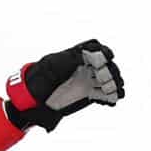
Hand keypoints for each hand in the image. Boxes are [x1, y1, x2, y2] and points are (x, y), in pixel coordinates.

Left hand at [5, 40, 124, 131]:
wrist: (34, 98)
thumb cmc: (41, 77)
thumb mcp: (53, 65)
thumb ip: (68, 59)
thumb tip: (82, 57)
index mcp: (77, 56)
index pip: (95, 48)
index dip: (104, 51)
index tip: (108, 56)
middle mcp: (85, 68)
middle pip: (106, 65)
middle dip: (111, 71)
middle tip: (107, 80)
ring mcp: (88, 81)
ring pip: (108, 80)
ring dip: (115, 84)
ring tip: (116, 91)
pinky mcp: (89, 96)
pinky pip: (104, 95)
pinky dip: (111, 98)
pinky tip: (112, 102)